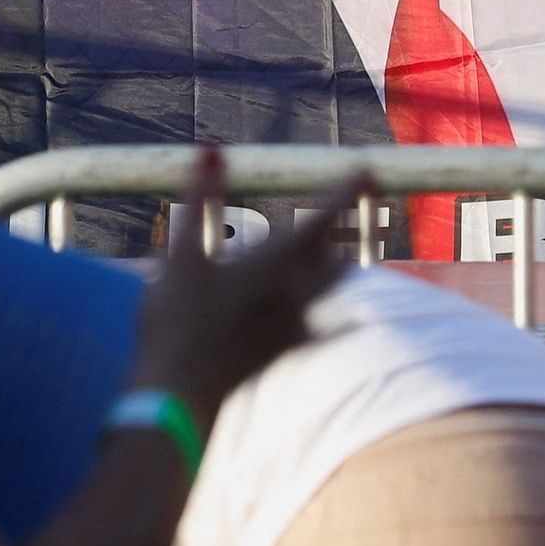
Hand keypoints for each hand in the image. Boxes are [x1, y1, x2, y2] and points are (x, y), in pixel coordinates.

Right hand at [127, 151, 367, 427]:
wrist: (178, 397)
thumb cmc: (176, 321)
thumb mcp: (181, 254)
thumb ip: (200, 198)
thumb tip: (211, 148)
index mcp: (271, 263)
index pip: (322, 218)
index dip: (346, 192)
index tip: (368, 168)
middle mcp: (291, 294)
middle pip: (339, 255)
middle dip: (355, 228)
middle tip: (368, 206)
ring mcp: (291, 327)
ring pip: (331, 291)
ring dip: (342, 266)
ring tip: (350, 252)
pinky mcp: (281, 353)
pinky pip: (318, 329)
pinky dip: (331, 317)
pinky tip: (337, 323)